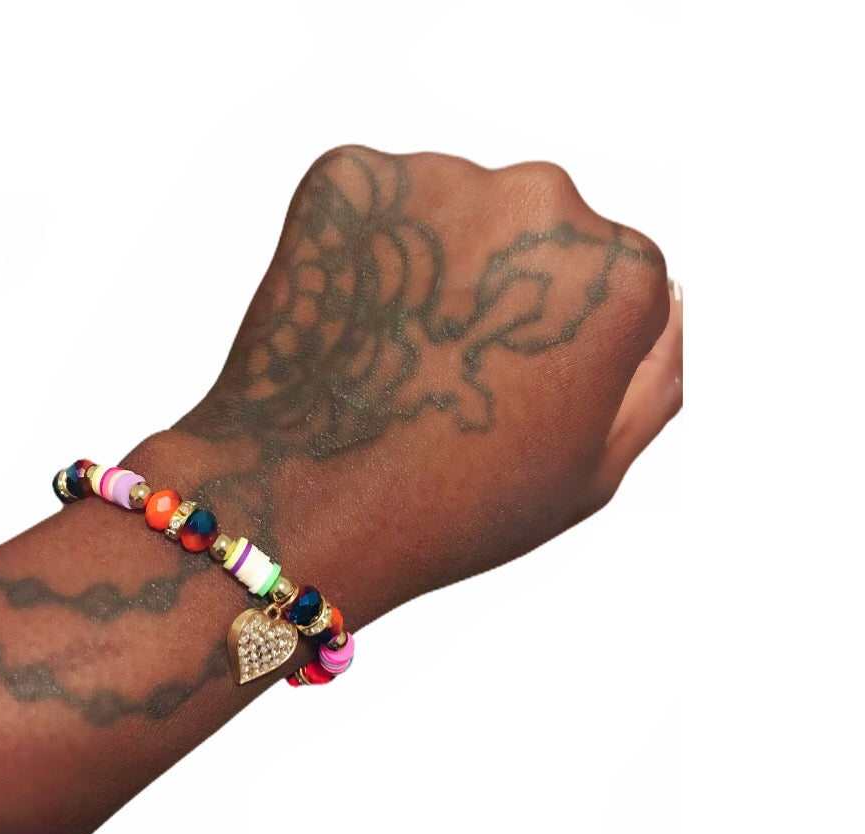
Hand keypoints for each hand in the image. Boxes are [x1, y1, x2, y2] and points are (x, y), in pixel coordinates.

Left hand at [135, 145, 681, 622]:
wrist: (307, 507)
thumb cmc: (455, 504)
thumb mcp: (596, 463)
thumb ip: (660, 372)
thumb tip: (675, 302)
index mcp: (619, 272)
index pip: (612, 274)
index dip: (560, 334)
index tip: (518, 381)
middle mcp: (543, 197)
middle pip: (539, 227)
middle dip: (502, 283)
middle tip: (449, 364)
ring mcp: (441, 177)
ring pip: (456, 208)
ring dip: (436, 262)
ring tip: (396, 350)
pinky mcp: (351, 178)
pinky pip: (378, 204)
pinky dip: (368, 250)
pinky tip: (351, 322)